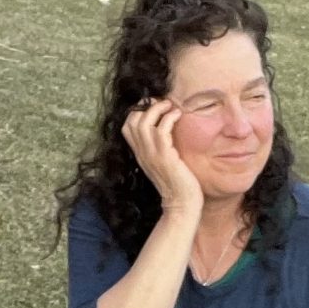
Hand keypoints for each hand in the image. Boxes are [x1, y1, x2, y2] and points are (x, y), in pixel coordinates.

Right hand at [121, 97, 204, 218]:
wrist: (181, 203)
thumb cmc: (177, 184)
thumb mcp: (162, 163)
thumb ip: (158, 148)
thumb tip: (165, 129)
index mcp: (140, 154)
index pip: (126, 126)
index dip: (138, 112)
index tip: (153, 107)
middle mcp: (142, 153)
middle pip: (132, 120)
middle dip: (147, 106)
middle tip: (163, 103)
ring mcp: (152, 154)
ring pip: (144, 122)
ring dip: (158, 108)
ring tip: (171, 106)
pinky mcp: (164, 155)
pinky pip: (162, 129)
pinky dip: (169, 117)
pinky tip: (178, 115)